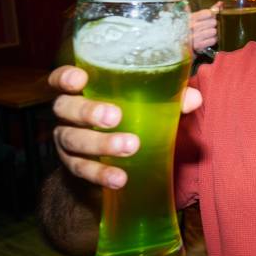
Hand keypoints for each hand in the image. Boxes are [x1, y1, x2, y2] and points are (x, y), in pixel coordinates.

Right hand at [49, 66, 201, 188]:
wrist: (111, 157)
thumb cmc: (131, 117)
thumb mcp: (149, 105)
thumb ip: (170, 98)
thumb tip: (194, 99)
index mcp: (83, 90)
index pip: (62, 79)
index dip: (65, 77)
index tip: (80, 79)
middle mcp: (68, 113)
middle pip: (66, 108)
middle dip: (88, 111)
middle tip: (114, 116)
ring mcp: (67, 140)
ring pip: (73, 139)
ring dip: (100, 144)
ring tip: (130, 147)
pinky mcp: (73, 165)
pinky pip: (82, 170)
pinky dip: (101, 174)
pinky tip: (119, 178)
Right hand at [191, 2, 219, 52]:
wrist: (184, 43)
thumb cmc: (193, 28)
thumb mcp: (197, 17)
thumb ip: (210, 9)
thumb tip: (221, 3)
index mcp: (191, 17)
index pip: (208, 13)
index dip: (213, 15)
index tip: (211, 17)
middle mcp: (191, 26)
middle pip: (213, 22)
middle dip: (213, 24)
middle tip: (209, 26)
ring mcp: (194, 36)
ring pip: (214, 31)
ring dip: (214, 32)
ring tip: (209, 33)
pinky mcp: (198, 45)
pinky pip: (213, 40)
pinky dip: (213, 40)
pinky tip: (208, 39)